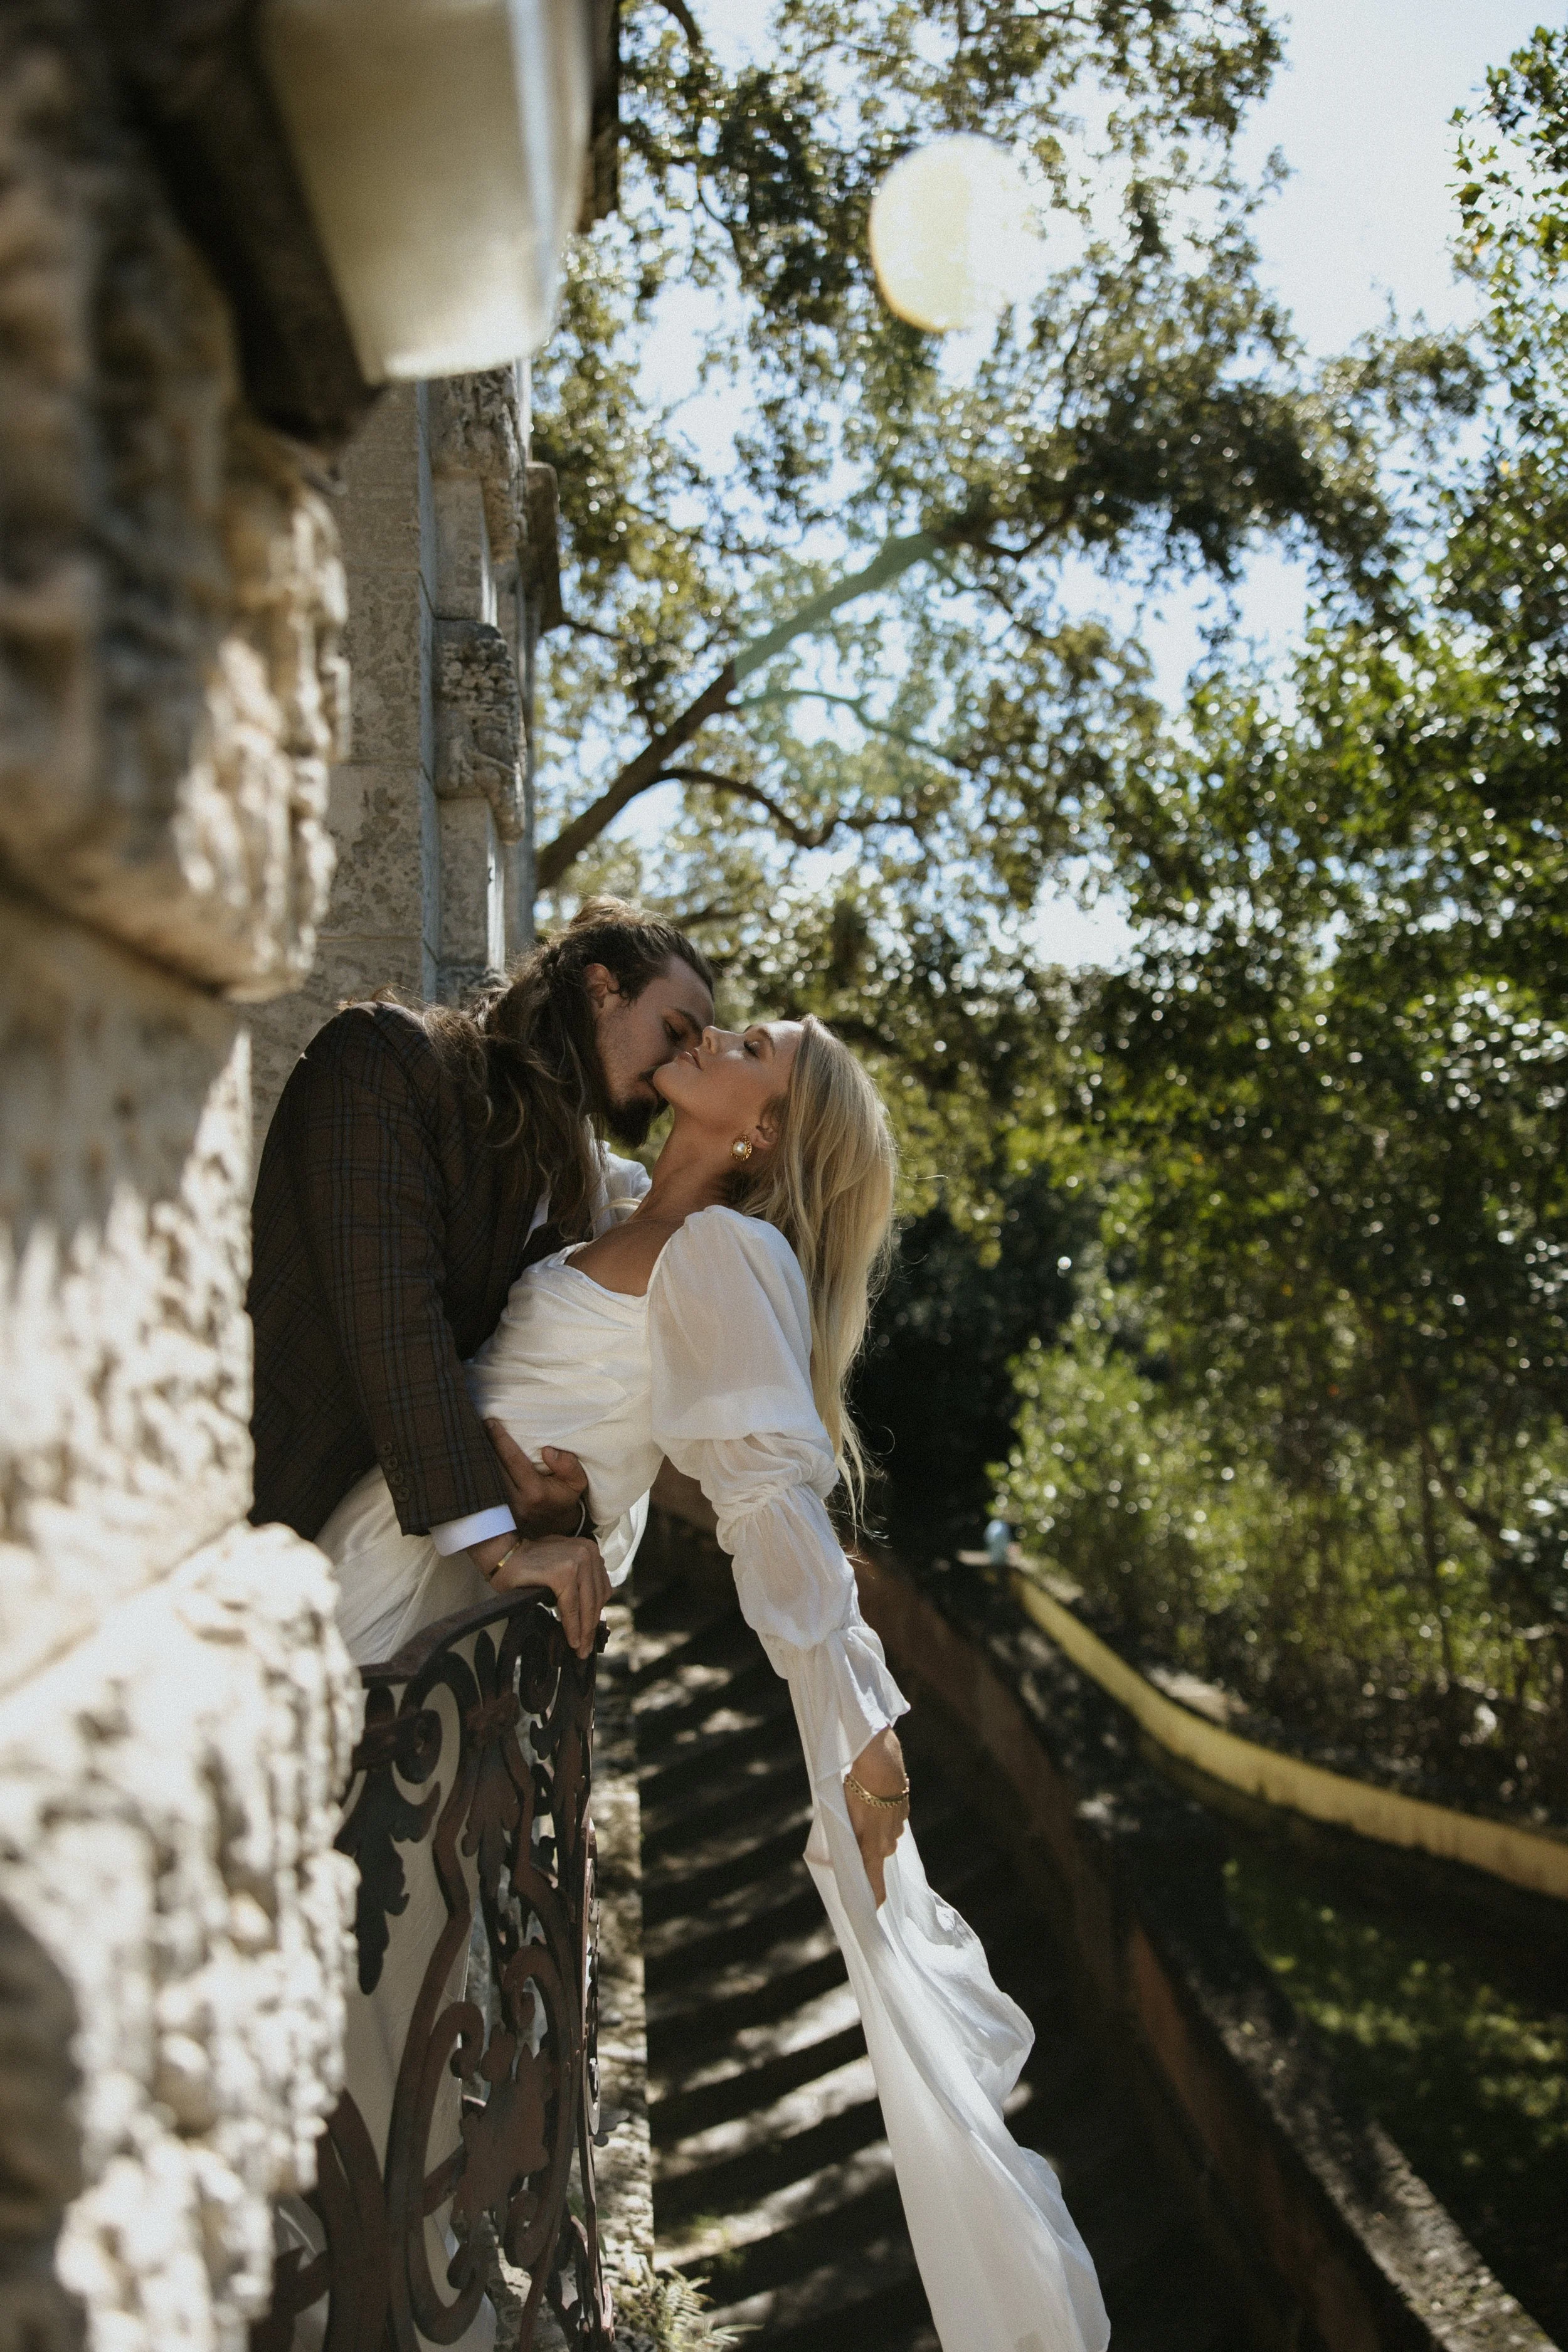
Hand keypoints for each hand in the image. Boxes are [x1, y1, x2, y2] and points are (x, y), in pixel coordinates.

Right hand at [470, 1533, 610, 1658]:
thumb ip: (579, 1581)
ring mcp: (577, 1562)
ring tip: (580, 1649)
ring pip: (587, 1605)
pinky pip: (571, 1608)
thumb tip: (590, 1613)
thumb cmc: (531, 1565)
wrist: (505, 1556)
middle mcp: (588, 1553)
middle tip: (587, 1648)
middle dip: (591, 1626)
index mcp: (590, 1550)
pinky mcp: (563, 1574)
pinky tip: (572, 1640)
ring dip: (584, 1631)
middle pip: (597, 1598)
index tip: (592, 1632)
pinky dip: (572, 1626)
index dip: (597, 1614)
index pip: (601, 1589)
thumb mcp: (563, 1565)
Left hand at [485, 1418, 589, 1537]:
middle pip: (493, 1469)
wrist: (555, 1527)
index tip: (490, 1422)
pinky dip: (480, 1472)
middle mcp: (515, 1503)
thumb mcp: (577, 1482)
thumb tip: (547, 1450)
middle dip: (483, 1446)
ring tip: (473, 1437)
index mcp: (535, 1493)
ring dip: (478, 1458)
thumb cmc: (564, 1498)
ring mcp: (503, 1511)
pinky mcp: (495, 1514)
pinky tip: (476, 1456)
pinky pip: (484, 1488)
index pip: (513, 1460)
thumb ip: (568, 1465)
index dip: (500, 1440)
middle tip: (475, 1425)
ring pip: (485, 1480)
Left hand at [843, 1726, 907, 1907]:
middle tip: (854, 1831)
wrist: (881, 1763)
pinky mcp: (904, 1809)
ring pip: (885, 1834)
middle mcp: (890, 1842)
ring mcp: (899, 1825)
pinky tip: (874, 1798)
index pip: (876, 1884)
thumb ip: (850, 1841)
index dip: (874, 1899)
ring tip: (863, 1809)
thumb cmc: (857, 1792)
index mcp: (874, 1848)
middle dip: (867, 1847)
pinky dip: (883, 1813)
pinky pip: (891, 1818)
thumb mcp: (845, 1819)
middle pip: (877, 1854)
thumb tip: (850, 1855)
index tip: (873, 1911)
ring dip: (875, 1827)